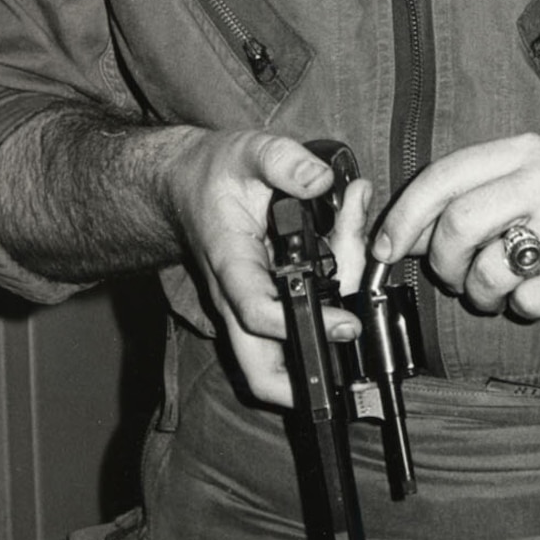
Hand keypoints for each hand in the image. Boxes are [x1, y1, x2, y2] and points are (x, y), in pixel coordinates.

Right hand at [162, 129, 367, 405]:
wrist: (182, 184)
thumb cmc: (214, 172)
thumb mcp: (249, 152)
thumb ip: (285, 162)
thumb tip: (323, 181)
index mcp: (230, 264)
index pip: (257, 312)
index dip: (301, 325)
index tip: (346, 325)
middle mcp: (235, 298)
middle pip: (259, 371)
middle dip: (304, 387)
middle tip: (354, 376)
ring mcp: (245, 310)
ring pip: (273, 366)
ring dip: (319, 355)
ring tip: (356, 308)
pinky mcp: (258, 310)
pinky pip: (287, 341)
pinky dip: (321, 330)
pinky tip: (348, 290)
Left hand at [371, 132, 539, 317]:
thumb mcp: (531, 185)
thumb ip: (473, 197)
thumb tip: (399, 232)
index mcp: (523, 152)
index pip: (442, 177)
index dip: (403, 218)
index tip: (385, 250)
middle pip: (458, 224)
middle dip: (444, 264)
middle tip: (456, 279)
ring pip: (490, 268)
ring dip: (481, 294)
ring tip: (498, 293)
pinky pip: (530, 299)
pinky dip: (522, 308)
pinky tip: (538, 296)